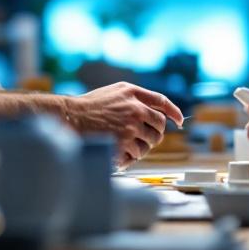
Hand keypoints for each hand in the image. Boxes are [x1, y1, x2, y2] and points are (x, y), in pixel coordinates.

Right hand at [67, 82, 183, 166]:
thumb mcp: (115, 92)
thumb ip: (135, 97)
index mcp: (133, 93)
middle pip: (160, 126)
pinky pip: (136, 155)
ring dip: (141, 147)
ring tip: (125, 145)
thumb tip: (157, 111)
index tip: (179, 121)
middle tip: (145, 138)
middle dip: (155, 133)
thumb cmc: (89, 106)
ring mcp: (130, 127)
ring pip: (150, 143)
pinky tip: (118, 153)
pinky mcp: (123, 144)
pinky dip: (129, 157)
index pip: (162, 102)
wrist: (69, 117)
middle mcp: (135, 109)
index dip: (174, 112)